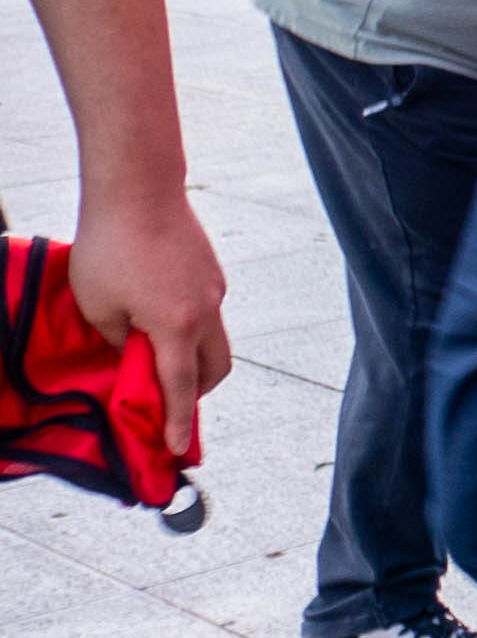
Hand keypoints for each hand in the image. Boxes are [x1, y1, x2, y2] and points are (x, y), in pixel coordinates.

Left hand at [65, 188, 230, 456]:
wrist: (139, 189)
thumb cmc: (110, 247)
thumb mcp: (99, 306)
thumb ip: (120, 339)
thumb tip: (134, 352)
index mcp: (177, 327)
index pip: (180, 388)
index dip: (176, 422)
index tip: (176, 448)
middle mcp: (206, 312)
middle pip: (216, 368)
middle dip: (195, 391)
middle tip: (165, 396)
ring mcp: (213, 289)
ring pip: (214, 338)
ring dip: (192, 355)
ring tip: (154, 347)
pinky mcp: (211, 270)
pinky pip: (206, 309)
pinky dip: (189, 324)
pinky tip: (156, 305)